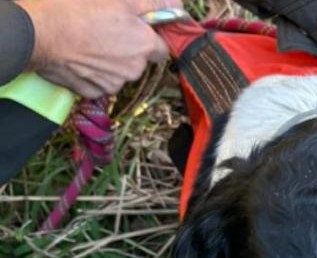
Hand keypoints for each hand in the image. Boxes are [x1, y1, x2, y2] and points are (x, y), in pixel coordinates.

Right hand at [18, 0, 181, 97]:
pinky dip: (92, 71)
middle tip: (105, 28)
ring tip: (88, 40)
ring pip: (119, 72)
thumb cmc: (78, 9)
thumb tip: (177, 8)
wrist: (39, 32)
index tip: (136, 27)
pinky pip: (98, 82)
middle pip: (138, 61)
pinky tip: (79, 55)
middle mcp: (133, 70)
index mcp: (144, 46)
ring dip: (110, 60)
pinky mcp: (90, 91)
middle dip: (128, 48)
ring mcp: (112, 84)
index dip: (149, 37)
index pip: (161, 48)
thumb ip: (153, 5)